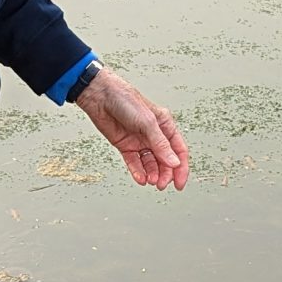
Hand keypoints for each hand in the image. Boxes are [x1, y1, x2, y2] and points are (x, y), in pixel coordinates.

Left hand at [77, 67, 189, 190]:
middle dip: (165, 174)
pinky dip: (137, 172)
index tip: (179, 182)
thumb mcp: (148, 122)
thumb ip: (160, 144)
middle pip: (165, 160)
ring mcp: (139, 141)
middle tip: (162, 185)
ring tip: (151, 181)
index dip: (181, 167)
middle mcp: (153, 134)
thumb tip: (173, 162)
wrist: (100, 96)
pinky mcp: (125, 146)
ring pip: (150, 163)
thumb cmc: (125, 99)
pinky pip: (134, 162)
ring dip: (152, 174)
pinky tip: (140, 178)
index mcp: (164, 125)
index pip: (178, 150)